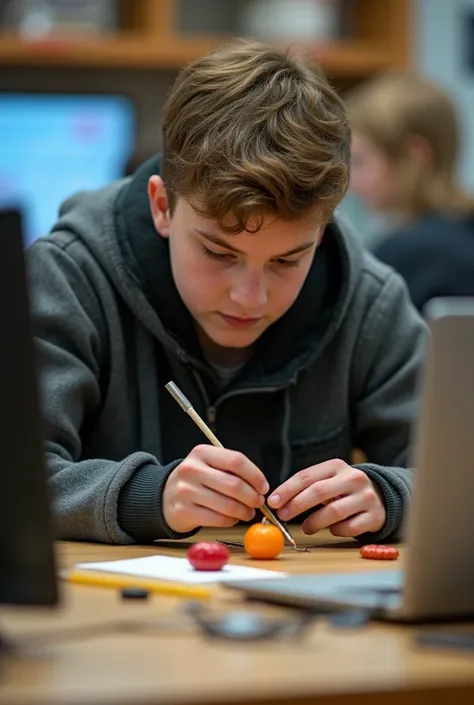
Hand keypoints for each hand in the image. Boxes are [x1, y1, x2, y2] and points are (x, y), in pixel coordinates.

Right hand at [163, 445, 268, 532]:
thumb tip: (260, 487)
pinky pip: (218, 519)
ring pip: (228, 505)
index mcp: (201, 452)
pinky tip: (232, 518)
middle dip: (252, 497)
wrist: (165, 496)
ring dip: (244, 511)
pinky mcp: (183, 511)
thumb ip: (232, 470)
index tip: (263, 487)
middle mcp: (192, 469)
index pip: (236, 461)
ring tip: (248, 513)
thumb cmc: (196, 480)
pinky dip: (231, 521)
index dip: (255, 475)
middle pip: (234, 485)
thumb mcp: (209, 465)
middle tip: (258, 502)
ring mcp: (186, 491)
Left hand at [268, 460, 385, 536]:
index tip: (272, 501)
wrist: (380, 496)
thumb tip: (277, 501)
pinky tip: (332, 529)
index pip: (307, 476)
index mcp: (337, 466)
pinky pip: (349, 528)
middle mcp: (353, 478)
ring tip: (306, 527)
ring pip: (333, 512)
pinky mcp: (375, 516)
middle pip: (318, 491)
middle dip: (296, 505)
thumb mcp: (328, 480)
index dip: (287, 489)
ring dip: (314, 522)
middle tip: (283, 515)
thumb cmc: (343, 490)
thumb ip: (306, 487)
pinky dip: (336, 531)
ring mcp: (366, 497)